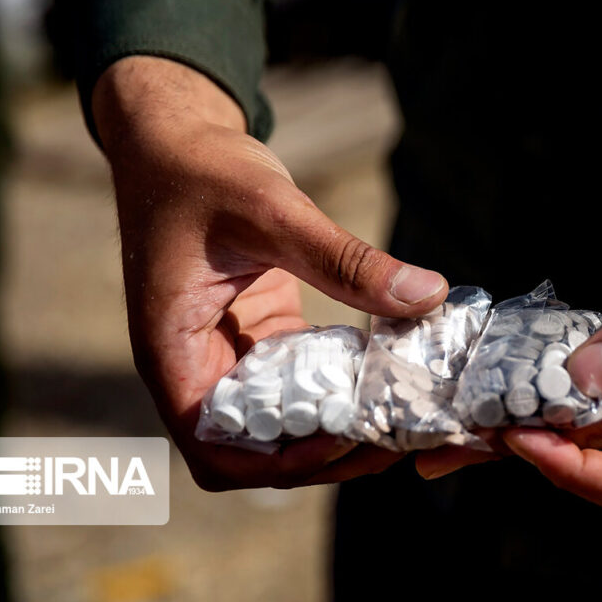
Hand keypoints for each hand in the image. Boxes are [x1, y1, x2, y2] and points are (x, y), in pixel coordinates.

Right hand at [93, 56, 447, 489]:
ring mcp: (232, 352)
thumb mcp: (273, 211)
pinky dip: (340, 385)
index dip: (277, 463)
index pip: (215, 449)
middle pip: (256, 449)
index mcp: (175, 353)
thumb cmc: (202, 171)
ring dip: (338, 426)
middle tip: (395, 438)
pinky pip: (302, 378)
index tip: (342, 439)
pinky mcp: (262, 331)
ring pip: (284, 419)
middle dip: (323, 456)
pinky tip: (388, 373)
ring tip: (402, 417)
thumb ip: (345, 260)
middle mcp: (198, 366)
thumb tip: (427, 295)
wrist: (177, 138)